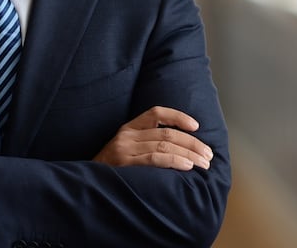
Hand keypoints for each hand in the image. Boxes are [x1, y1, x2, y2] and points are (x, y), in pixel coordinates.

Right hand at [93, 106, 213, 169]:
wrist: (87, 184)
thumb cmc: (112, 170)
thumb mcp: (126, 150)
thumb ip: (146, 144)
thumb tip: (181, 147)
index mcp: (128, 128)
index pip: (156, 113)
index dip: (178, 116)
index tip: (196, 126)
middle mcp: (126, 135)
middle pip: (167, 132)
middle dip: (192, 143)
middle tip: (208, 154)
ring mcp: (125, 149)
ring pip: (164, 145)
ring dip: (189, 154)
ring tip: (204, 163)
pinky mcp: (125, 164)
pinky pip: (155, 159)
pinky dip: (175, 161)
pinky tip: (188, 166)